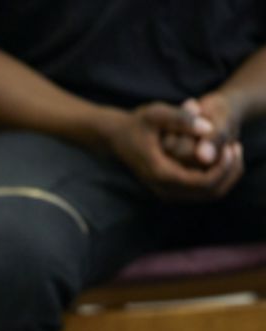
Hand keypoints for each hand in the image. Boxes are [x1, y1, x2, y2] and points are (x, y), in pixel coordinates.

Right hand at [106, 102, 243, 200]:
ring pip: (208, 195)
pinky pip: (201, 192)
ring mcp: (167, 192)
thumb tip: (208, 128)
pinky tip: (221, 157)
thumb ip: (181, 119)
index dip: (222, 167)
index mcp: (161, 173)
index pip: (202, 182)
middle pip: (210, 193)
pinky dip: (216, 177)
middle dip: (229, 172)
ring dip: (225, 176)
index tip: (230, 146)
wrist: (116, 137)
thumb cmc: (137, 123)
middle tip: (236, 148)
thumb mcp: (156, 113)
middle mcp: (164, 189)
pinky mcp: (171, 189)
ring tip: (231, 151)